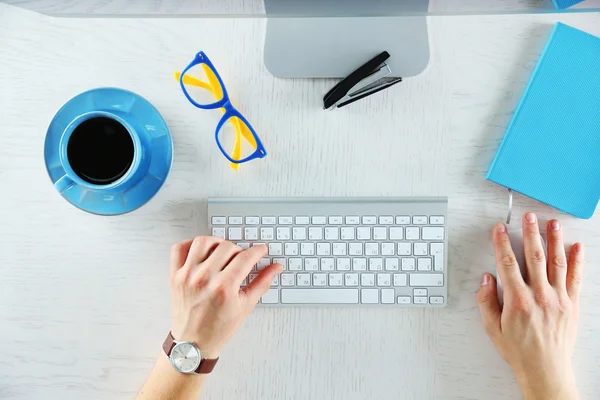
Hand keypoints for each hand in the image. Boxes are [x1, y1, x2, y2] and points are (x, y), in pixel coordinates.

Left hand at [169, 237, 281, 358]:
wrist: (193, 343)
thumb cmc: (219, 328)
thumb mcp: (246, 306)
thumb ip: (262, 283)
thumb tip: (275, 268)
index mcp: (224, 288)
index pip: (245, 257)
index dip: (257, 251)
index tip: (260, 250)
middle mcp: (204, 279)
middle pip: (227, 247)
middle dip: (239, 249)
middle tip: (242, 257)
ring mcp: (187, 276)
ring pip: (203, 242)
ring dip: (216, 242)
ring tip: (222, 252)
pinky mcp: (175, 276)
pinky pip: (179, 248)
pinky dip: (190, 244)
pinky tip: (201, 251)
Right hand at [477, 213, 583, 399]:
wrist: (545, 369)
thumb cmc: (519, 350)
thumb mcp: (492, 327)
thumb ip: (486, 301)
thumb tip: (486, 279)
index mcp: (517, 300)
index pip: (507, 263)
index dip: (501, 243)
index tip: (499, 229)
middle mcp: (539, 296)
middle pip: (534, 256)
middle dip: (531, 233)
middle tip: (529, 217)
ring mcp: (558, 298)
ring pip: (556, 262)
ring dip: (554, 240)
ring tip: (552, 224)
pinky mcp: (571, 304)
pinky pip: (576, 278)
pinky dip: (577, 261)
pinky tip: (577, 247)